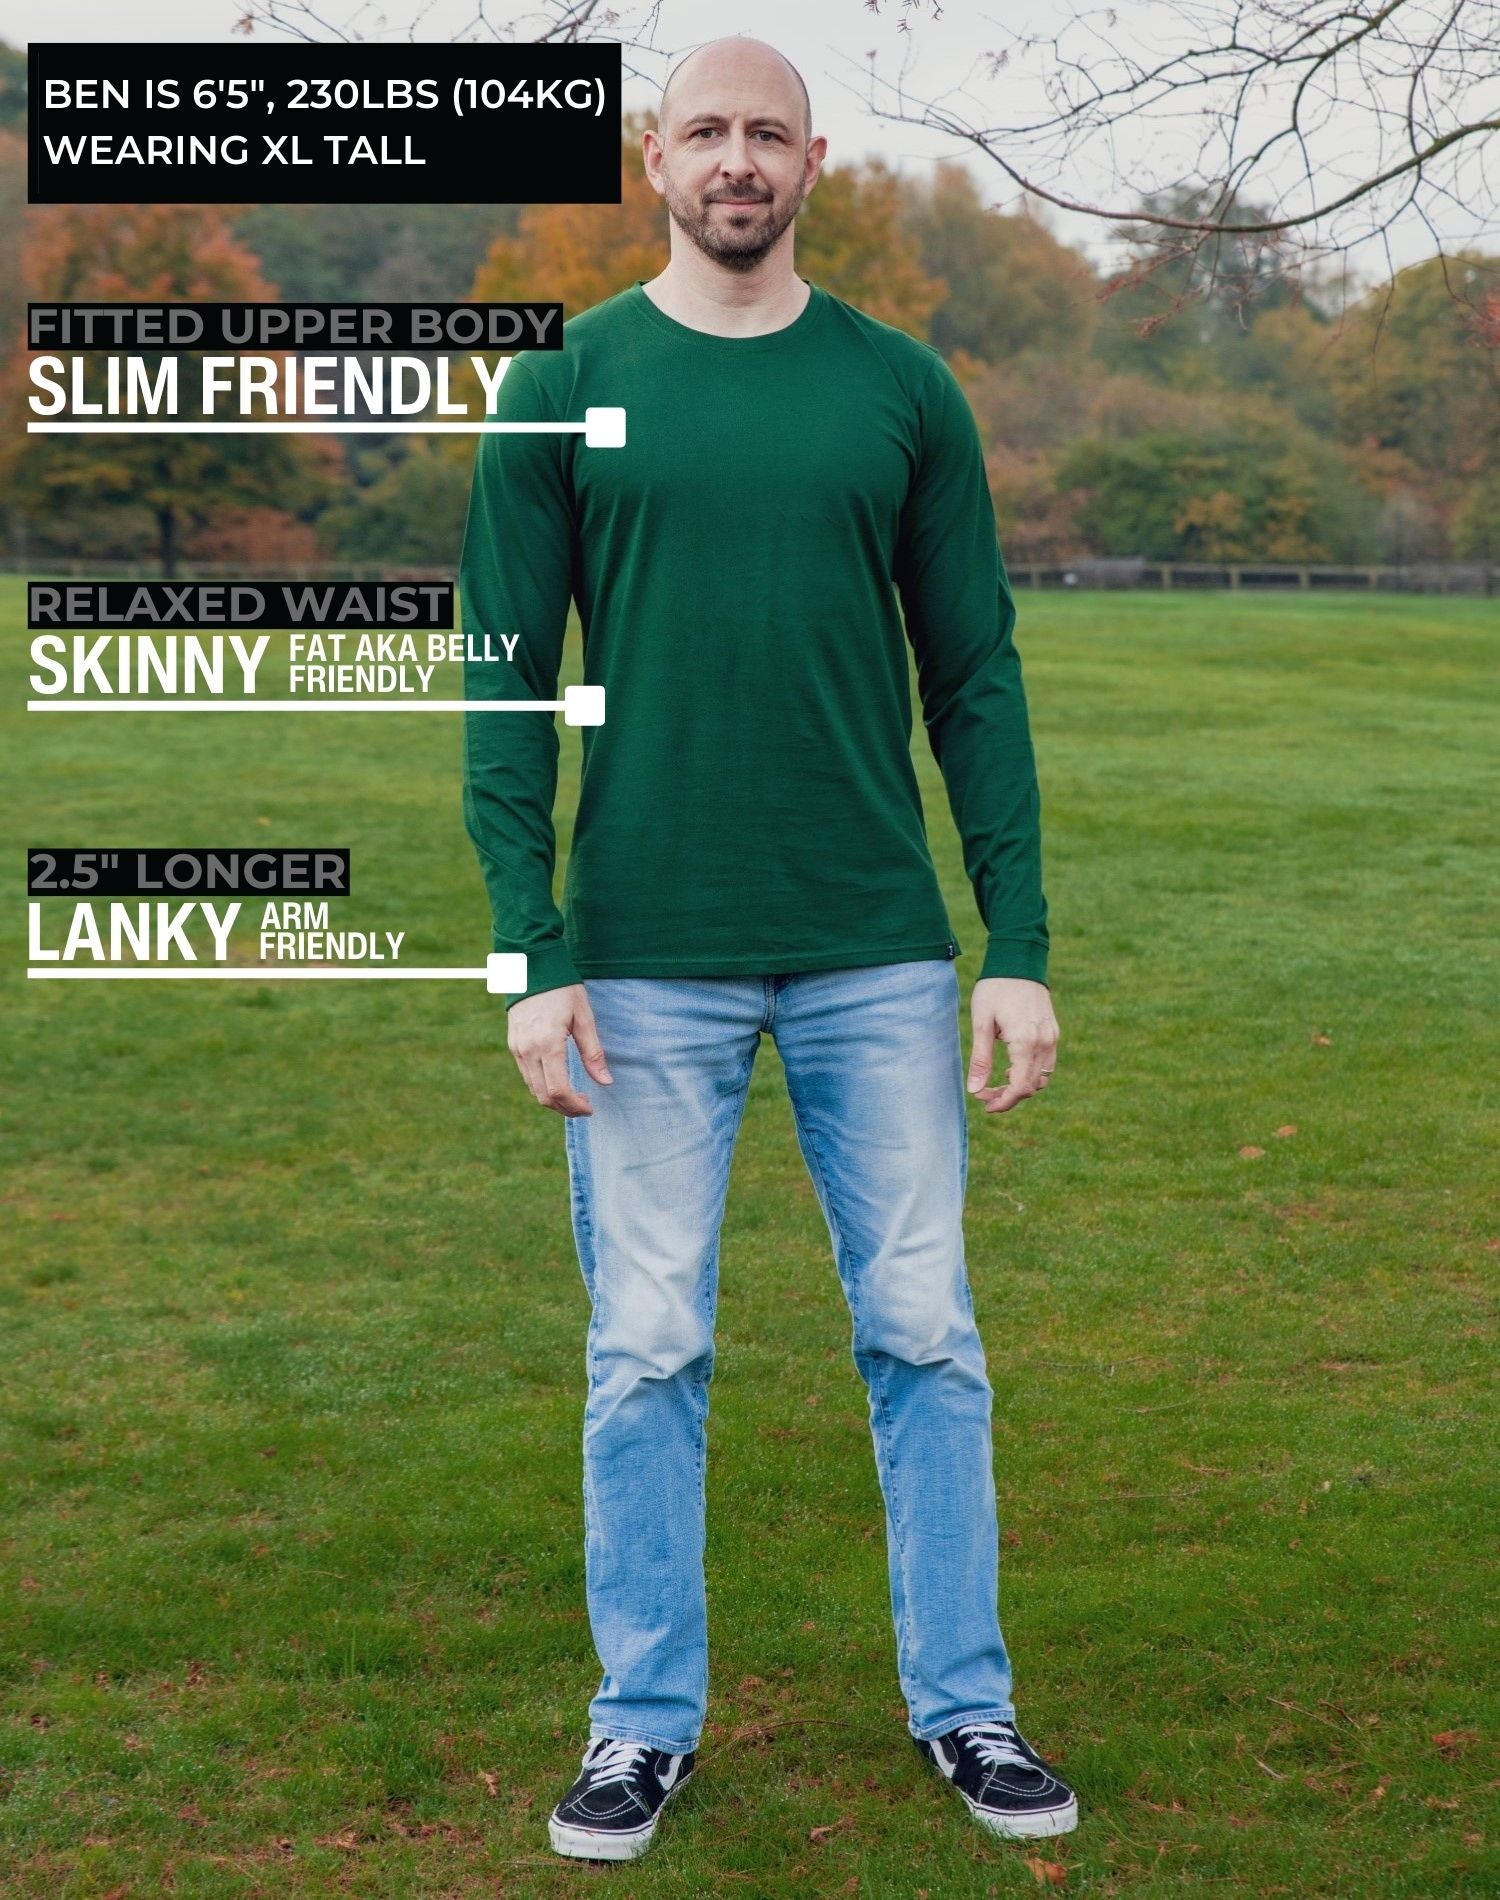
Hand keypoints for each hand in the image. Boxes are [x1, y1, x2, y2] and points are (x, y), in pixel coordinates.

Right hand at [507, 983, 612, 1116]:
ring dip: (553, 1099)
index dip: (574, 1105)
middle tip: (584, 1106)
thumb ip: (593, 1053)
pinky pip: (527, 1075)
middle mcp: (528, 1051)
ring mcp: (517, 1049)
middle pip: (543, 1096)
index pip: (558, 1090)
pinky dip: (542, 1085)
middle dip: (565, 1108)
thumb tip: (606, 1081)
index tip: (590, 1107)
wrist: (531, 967)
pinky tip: (558, 1079)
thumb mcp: (583, 1018)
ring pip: (533, 1089)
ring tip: (574, 1096)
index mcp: (548, 1044)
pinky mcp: (513, 1045)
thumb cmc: (562, 989)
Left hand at [966, 976, 1058, 1114]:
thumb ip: (981, 1059)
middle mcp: (1045, 1043)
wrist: (1019, 960)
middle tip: (985, 1095)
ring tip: (998, 1082)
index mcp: (1026, 1042)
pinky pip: (1047, 1063)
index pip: (1020, 1087)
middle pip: (1032, 1086)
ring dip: (1021, 1086)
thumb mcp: (982, 1023)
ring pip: (1042, 1077)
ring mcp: (1052, 1038)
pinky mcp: (1053, 1032)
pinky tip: (1011, 1067)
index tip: (985, 1104)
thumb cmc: (995, 989)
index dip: (1003, 1101)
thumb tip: (974, 1090)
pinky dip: (1031, 1072)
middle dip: (1009, 1096)